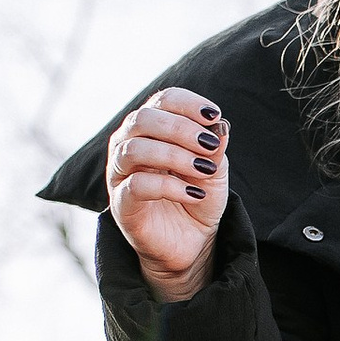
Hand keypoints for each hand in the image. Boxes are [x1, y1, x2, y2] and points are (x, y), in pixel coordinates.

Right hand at [108, 86, 228, 301]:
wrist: (191, 240)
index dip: (187, 104)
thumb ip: (214, 146)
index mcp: (152, 128)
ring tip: (203, 169)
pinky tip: (194, 193)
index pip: (162, 100)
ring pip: (135, 149)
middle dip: (181, 128)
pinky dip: (169, 187)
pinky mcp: (121, 203)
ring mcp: (120, 173)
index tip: (213, 115)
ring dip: (174, 155)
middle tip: (209, 145)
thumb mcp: (214, 169)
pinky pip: (137, 185)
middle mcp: (129, 144)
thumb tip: (219, 124)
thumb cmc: (198, 195)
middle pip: (144, 119)